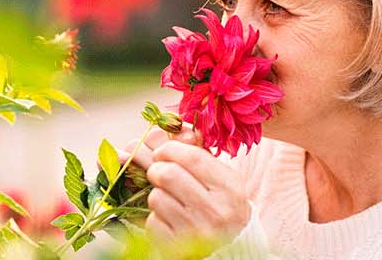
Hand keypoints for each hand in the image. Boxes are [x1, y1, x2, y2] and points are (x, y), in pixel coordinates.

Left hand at [126, 128, 250, 242]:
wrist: (230, 247)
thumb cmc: (220, 205)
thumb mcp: (220, 178)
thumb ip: (194, 155)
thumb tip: (152, 135)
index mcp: (229, 188)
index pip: (192, 157)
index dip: (170, 149)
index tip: (163, 151)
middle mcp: (215, 210)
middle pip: (168, 175)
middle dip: (157, 170)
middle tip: (159, 173)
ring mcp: (196, 231)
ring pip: (156, 197)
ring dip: (157, 195)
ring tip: (170, 200)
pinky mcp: (177, 246)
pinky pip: (152, 221)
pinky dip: (156, 218)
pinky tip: (170, 220)